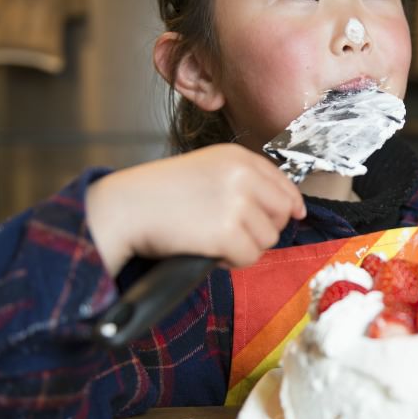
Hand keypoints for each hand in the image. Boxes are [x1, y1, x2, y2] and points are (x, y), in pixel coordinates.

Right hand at [86, 144, 305, 274]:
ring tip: (216, 241)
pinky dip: (232, 261)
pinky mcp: (227, 232)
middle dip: (266, 228)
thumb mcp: (206, 169)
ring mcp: (236, 203)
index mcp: (237, 156)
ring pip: (269, 238)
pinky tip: (211, 252)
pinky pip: (250, 257)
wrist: (125, 207)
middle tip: (237, 233)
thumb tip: (291, 208)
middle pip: (283, 211)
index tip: (291, 215)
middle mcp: (242, 175)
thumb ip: (243, 181)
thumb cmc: (160, 193)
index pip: (283, 182)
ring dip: (246, 246)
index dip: (289, 203)